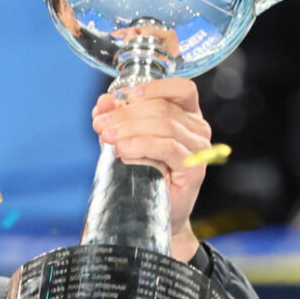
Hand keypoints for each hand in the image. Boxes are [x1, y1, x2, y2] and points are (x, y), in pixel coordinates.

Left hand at [92, 78, 211, 261]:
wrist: (152, 211)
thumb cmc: (143, 173)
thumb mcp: (126, 139)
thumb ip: (116, 119)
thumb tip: (103, 103)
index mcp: (186, 114)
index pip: (181, 89)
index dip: (155, 87)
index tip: (127, 96)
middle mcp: (197, 128)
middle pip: (163, 109)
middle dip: (126, 115)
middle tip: (101, 126)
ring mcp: (198, 149)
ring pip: (164, 126)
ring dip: (130, 130)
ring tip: (108, 139)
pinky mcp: (194, 170)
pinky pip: (167, 148)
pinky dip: (142, 146)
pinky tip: (124, 153)